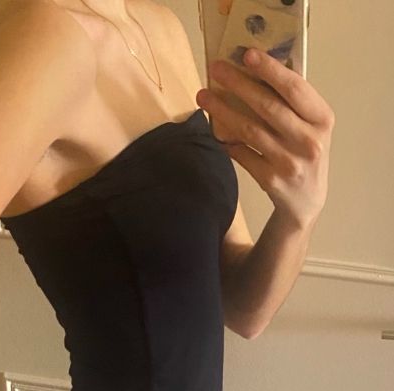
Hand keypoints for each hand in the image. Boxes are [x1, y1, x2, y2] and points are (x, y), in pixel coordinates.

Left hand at [197, 48, 335, 228]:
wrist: (307, 201)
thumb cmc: (305, 153)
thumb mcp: (312, 127)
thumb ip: (293, 103)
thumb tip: (255, 71)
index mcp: (322, 120)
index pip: (294, 89)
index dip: (270, 70)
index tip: (247, 55)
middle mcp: (309, 141)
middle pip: (268, 107)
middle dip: (238, 84)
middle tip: (215, 69)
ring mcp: (289, 162)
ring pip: (249, 130)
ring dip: (222, 110)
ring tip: (203, 96)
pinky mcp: (270, 179)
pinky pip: (241, 153)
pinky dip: (227, 140)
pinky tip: (216, 129)